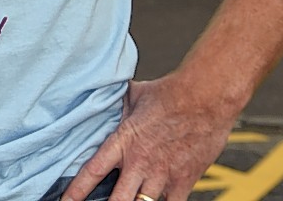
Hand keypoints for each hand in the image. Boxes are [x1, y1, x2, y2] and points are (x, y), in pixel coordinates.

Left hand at [61, 75, 236, 200]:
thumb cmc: (169, 93)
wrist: (205, 97)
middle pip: (116, 199)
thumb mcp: (133, 95)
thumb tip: (103, 97)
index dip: (77, 190)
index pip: (93, 171)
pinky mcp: (184, 181)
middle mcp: (140, 162)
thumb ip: (117, 104)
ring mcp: (162, 174)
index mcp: (123, 142)